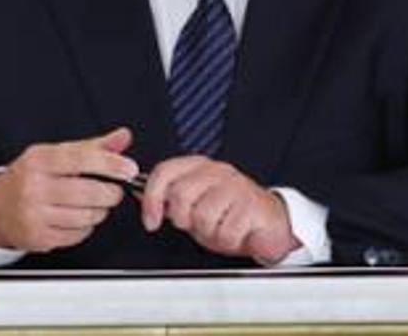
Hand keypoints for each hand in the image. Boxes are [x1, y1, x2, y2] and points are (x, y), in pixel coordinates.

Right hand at [0, 127, 136, 251]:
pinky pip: (78, 234)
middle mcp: (34, 187)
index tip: (128, 168)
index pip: (81, 159)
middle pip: (88, 192)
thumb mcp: (54, 154)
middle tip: (113, 190)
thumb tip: (122, 137)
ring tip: (94, 204)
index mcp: (39, 161)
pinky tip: (77, 218)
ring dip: (99, 211)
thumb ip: (91, 147)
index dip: (110, 164)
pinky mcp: (39, 238)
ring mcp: (35, 215)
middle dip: (110, 193)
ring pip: (86, 216)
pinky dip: (86, 227)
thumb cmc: (28, 178)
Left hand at [140, 155, 300, 264]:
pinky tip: (235, 233)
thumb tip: (137, 195)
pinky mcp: (252, 205)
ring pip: (202, 216)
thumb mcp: (195, 206)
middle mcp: (217, 172)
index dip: (151, 198)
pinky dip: (227, 241)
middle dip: (184, 219)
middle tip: (197, 225)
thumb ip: (170, 200)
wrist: (269, 224)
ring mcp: (236, 186)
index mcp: (200, 167)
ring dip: (209, 232)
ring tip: (220, 228)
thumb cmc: (231, 214)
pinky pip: (225, 232)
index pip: (165, 172)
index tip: (151, 221)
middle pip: (180, 195)